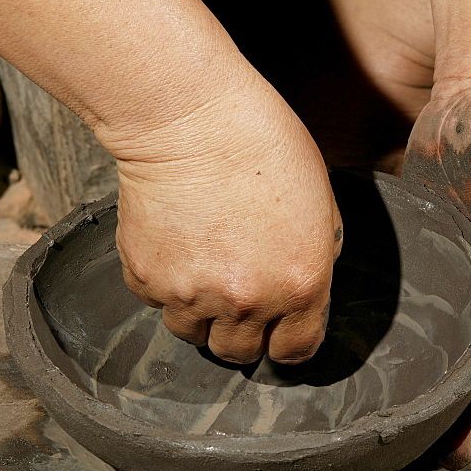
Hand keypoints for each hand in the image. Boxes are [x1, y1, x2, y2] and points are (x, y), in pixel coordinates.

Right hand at [112, 80, 341, 364]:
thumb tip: (303, 289)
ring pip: (192, 334)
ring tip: (204, 270)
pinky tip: (176, 244)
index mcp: (300, 286)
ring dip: (200, 314)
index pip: (295, 351)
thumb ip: (315, 258)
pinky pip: (157, 301)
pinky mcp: (148, 278)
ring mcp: (191, 294)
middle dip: (243, 332)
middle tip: (239, 298)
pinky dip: (165, 284)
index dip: (288, 342)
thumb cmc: (264, 144)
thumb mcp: (322, 204)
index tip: (281, 334)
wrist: (191, 118)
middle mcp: (246, 302)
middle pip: (239, 352)